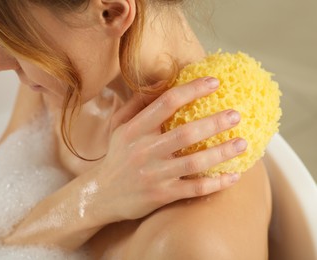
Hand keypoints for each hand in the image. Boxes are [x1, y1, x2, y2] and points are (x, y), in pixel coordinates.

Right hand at [1, 77, 244, 249]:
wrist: (101, 195)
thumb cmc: (115, 157)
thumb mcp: (117, 128)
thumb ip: (136, 105)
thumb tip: (161, 84)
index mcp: (134, 130)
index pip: (166, 103)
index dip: (192, 90)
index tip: (214, 82)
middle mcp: (144, 151)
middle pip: (185, 133)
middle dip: (214, 122)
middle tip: (236, 114)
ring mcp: (154, 175)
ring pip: (194, 162)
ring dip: (222, 153)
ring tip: (243, 143)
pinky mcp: (161, 195)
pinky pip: (194, 189)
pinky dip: (216, 183)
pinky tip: (233, 176)